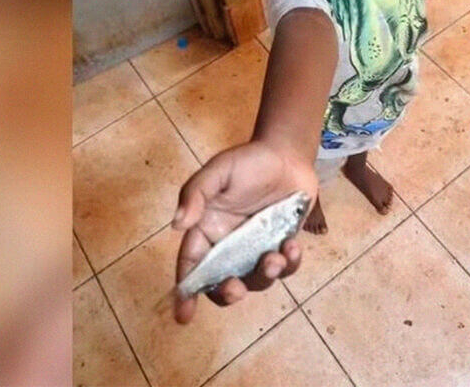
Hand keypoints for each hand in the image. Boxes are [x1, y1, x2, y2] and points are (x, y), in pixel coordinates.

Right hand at [171, 140, 317, 323]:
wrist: (288, 153)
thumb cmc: (248, 161)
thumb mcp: (218, 171)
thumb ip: (196, 194)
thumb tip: (177, 225)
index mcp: (207, 230)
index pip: (192, 265)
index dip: (186, 292)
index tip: (184, 315)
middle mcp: (229, 245)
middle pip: (222, 283)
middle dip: (228, 293)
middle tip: (236, 286)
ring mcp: (257, 249)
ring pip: (257, 280)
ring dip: (265, 275)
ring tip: (275, 256)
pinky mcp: (282, 246)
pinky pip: (286, 268)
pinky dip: (290, 263)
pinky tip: (292, 246)